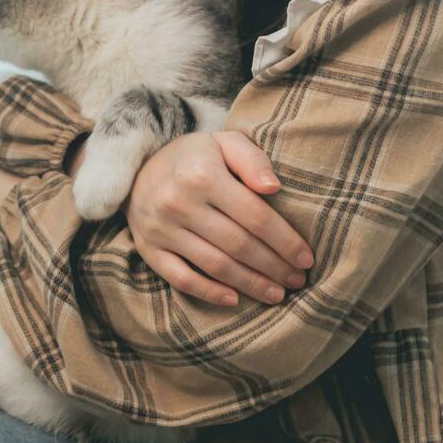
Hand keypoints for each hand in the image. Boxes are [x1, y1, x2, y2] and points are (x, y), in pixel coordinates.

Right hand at [119, 131, 313, 306]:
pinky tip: (234, 299)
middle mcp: (179, 203)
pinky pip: (181, 279)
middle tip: (297, 280)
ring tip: (276, 293)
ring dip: (250, 284)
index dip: (285, 241)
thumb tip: (274, 187)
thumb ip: (251, 159)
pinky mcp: (149, 249)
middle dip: (274, 266)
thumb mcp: (222, 143)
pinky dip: (209, 292)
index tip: (306, 258)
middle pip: (239, 244)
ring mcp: (162, 229)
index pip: (255, 215)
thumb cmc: (193, 157)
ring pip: (215, 265)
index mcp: (202, 175)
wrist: (137, 168)